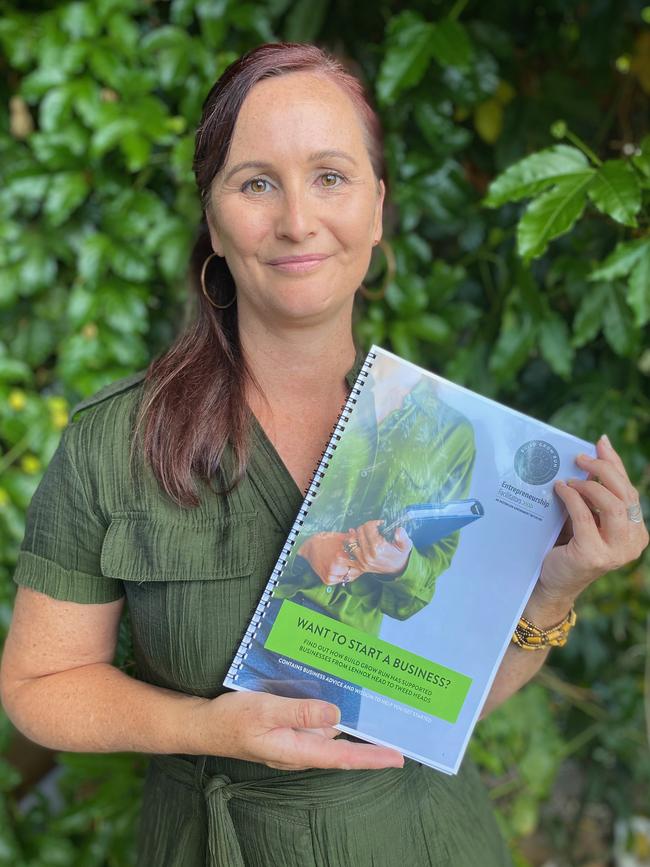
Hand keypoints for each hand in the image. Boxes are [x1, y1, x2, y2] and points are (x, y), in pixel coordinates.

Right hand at [193, 691, 403, 770]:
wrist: (203, 726)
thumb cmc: (231, 719)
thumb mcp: (266, 710)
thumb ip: (301, 712)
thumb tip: (337, 714)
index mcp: (297, 750)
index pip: (342, 758)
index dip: (372, 758)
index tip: (398, 757)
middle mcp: (299, 749)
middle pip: (341, 747)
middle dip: (368, 740)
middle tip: (396, 726)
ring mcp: (292, 742)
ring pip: (327, 732)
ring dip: (347, 721)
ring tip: (372, 704)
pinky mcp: (285, 731)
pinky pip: (313, 724)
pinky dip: (327, 714)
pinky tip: (334, 696)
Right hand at [298, 532, 363, 585]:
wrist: (310, 547)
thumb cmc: (327, 540)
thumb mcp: (341, 537)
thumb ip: (353, 539)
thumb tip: (362, 538)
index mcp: (339, 558)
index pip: (359, 563)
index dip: (363, 560)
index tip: (364, 556)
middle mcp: (334, 569)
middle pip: (355, 572)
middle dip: (359, 566)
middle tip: (361, 561)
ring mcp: (330, 576)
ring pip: (349, 577)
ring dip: (352, 572)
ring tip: (351, 564)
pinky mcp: (327, 581)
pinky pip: (341, 580)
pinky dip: (344, 575)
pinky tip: (343, 568)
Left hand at [346, 520, 412, 576]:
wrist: (398, 569)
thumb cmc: (400, 554)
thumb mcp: (406, 545)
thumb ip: (403, 537)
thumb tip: (398, 530)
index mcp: (379, 547)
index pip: (369, 527)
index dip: (374, 522)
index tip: (379, 523)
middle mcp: (368, 554)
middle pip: (359, 532)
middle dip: (365, 527)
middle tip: (372, 528)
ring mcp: (363, 561)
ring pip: (351, 542)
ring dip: (356, 535)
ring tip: (363, 534)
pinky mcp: (360, 566)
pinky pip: (348, 556)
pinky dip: (348, 548)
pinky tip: (353, 542)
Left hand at [539, 434, 647, 605]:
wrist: (550, 580)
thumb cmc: (567, 546)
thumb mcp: (586, 516)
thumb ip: (592, 494)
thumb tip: (588, 455)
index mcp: (635, 531)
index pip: (629, 490)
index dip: (615, 464)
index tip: (600, 443)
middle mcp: (632, 542)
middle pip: (625, 494)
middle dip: (603, 470)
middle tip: (580, 458)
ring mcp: (616, 552)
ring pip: (613, 505)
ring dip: (590, 486)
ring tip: (570, 479)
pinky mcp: (594, 555)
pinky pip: (585, 516)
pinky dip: (572, 498)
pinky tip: (560, 489)